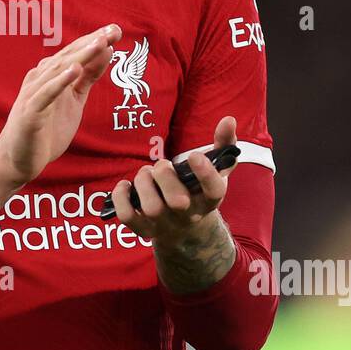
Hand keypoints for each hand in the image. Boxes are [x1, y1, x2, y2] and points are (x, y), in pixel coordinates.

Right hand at [0, 23, 122, 187]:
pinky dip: (60, 81)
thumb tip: (107, 52)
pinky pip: (46, 94)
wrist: (19, 160)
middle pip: (69, 56)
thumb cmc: (46, 130)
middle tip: (113, 31)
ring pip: (58, 71)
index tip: (116, 30)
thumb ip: (88, 78)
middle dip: (92, 42)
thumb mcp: (74, 100)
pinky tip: (75, 70)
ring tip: (99, 43)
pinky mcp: (30, 113)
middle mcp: (40, 79)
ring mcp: (34, 95)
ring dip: (80, 56)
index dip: (95, 40)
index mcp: (51, 76)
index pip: (75, 53)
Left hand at [111, 115, 238, 247]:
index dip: (205, 173)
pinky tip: (126, 185)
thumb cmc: (199, 190)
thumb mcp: (216, 170)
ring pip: (152, 208)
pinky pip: (128, 217)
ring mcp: (165, 225)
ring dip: (144, 183)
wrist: (186, 228)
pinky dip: (121, 198)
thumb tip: (228, 120)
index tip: (194, 155)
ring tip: (146, 174)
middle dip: (165, 175)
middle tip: (162, 165)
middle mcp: (189, 215)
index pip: (213, 190)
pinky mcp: (144, 229)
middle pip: (177, 201)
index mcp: (210, 199)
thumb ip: (223, 144)